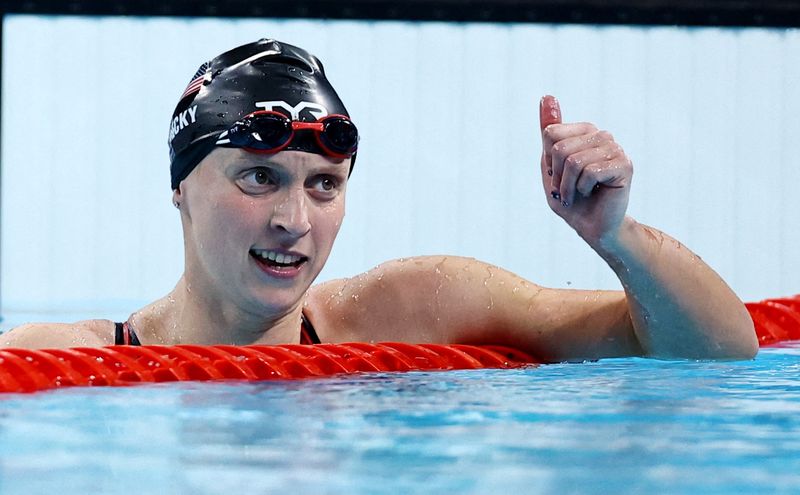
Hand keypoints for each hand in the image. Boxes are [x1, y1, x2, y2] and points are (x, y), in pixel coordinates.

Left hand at [539, 95, 632, 244]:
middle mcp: (602, 135)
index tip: (559, 175)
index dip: (549, 161)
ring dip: (568, 186)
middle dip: (558, 176)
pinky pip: (589, 172)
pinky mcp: (624, 164)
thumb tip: (546, 96)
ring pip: (573, 161)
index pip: (550, 133)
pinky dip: (582, 189)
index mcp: (585, 131)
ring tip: (578, 194)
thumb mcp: (550, 164)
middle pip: (559, 147)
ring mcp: (615, 148)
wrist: (593, 227)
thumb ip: (549, 130)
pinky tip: (594, 194)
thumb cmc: (571, 199)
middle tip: (568, 189)